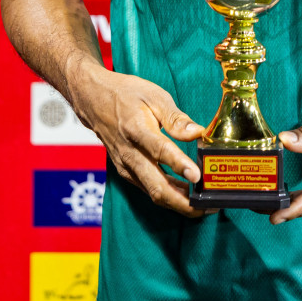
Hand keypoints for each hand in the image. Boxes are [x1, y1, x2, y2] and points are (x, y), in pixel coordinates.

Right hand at [66, 60, 210, 217]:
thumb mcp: (154, 96)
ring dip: (178, 203)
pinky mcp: (125, 172)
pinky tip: (185, 195)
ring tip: (203, 205)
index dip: (179, 165)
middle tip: (208, 206)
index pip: (160, 151)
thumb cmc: (125, 95)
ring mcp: (126, 166)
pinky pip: (148, 189)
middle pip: (157, 186)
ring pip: (153, 193)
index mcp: (137, 129)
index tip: (197, 176)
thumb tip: (198, 132)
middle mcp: (129, 153)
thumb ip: (176, 118)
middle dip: (183, 202)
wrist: (93, 99)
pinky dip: (168, 196)